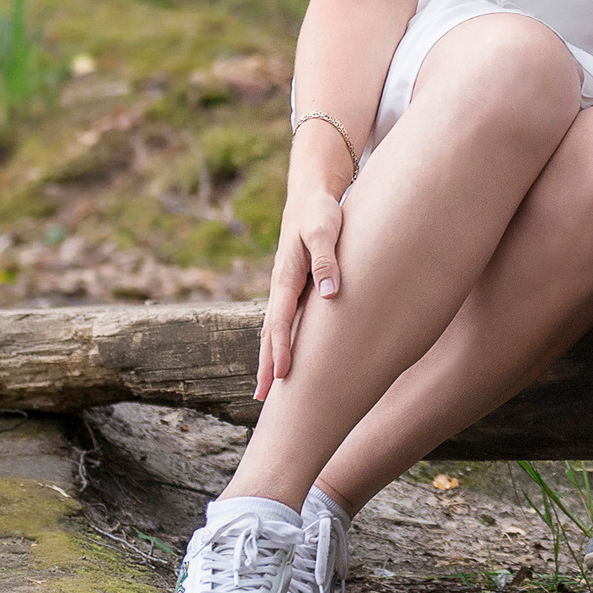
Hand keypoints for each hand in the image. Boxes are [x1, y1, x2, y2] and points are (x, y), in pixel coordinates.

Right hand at [257, 176, 345, 400]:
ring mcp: (287, 287)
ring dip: (271, 357)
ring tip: (267, 388)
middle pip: (271, 332)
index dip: (281, 349)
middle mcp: (282, 286)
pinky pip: (285, 319)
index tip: (282, 376)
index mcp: (286, 276)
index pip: (281, 320)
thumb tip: (329, 295)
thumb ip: (327, 260)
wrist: (311, 194)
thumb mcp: (325, 229)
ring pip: (275, 328)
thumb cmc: (321, 210)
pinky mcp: (296, 284)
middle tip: (262, 399)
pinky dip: (281, 340)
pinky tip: (285, 355)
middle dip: (267, 364)